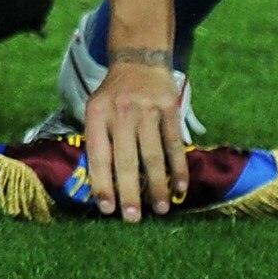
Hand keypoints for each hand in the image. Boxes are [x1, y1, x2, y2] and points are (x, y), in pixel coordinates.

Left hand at [77, 48, 189, 219]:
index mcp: (96, 114)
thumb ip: (98, 139)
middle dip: (129, 192)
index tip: (107, 209)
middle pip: (125, 160)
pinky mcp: (170, 110)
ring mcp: (147, 111)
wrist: (139, 60)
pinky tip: (181, 189)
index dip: (102, 183)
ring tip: (160, 209)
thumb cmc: (114, 95)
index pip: (98, 155)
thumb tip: (100, 183)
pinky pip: (175, 145)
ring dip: (157, 186)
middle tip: (133, 218)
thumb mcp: (96, 109)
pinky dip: (179, 169)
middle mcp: (120, 113)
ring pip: (153, 156)